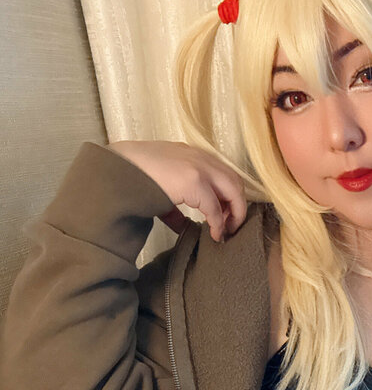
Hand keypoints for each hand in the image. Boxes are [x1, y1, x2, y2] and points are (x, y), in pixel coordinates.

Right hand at [107, 140, 246, 242]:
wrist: (116, 169)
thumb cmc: (132, 176)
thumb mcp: (160, 188)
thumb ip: (175, 206)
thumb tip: (182, 226)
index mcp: (192, 155)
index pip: (223, 174)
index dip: (229, 197)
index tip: (225, 216)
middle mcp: (199, 157)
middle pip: (234, 181)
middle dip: (237, 205)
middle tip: (231, 226)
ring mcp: (198, 167)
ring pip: (232, 190)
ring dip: (234, 213)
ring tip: (226, 231)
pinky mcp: (194, 181)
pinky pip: (214, 206)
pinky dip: (218, 223)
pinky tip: (214, 234)